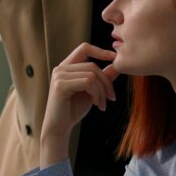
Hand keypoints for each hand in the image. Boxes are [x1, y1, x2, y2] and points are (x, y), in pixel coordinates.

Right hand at [39, 43, 118, 166]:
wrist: (60, 128)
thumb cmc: (74, 109)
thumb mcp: (92, 91)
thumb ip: (102, 77)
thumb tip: (116, 65)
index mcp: (66, 66)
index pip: (84, 48)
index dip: (100, 51)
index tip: (115, 57)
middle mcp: (60, 68)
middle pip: (93, 65)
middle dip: (106, 82)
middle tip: (111, 97)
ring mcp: (59, 76)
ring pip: (92, 74)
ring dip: (102, 91)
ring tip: (102, 104)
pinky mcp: (60, 85)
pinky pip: (88, 83)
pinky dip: (97, 94)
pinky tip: (97, 104)